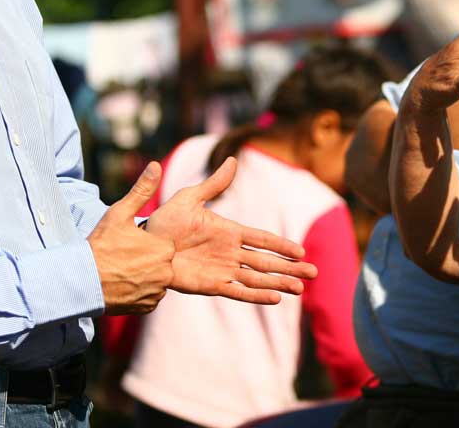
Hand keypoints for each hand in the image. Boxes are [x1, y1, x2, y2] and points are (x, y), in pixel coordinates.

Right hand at [87, 162, 175, 314]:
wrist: (81, 281)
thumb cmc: (100, 245)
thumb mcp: (119, 213)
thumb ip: (142, 190)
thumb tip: (156, 165)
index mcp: (162, 248)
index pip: (164, 244)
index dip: (148, 242)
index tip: (132, 242)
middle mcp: (164, 273)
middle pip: (162, 262)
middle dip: (147, 259)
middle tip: (125, 256)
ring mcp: (156, 292)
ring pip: (157, 279)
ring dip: (145, 275)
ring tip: (122, 270)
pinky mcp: (146, 307)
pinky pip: (150, 295)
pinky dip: (140, 290)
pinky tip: (122, 283)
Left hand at [147, 157, 318, 303]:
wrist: (144, 246)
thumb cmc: (164, 222)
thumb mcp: (189, 198)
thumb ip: (214, 184)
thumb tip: (233, 159)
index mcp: (229, 231)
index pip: (262, 239)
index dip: (282, 245)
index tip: (301, 251)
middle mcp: (230, 252)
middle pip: (267, 261)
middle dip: (291, 267)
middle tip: (314, 273)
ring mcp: (222, 269)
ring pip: (258, 278)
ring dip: (279, 282)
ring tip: (300, 288)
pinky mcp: (211, 285)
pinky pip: (238, 291)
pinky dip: (257, 295)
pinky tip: (275, 298)